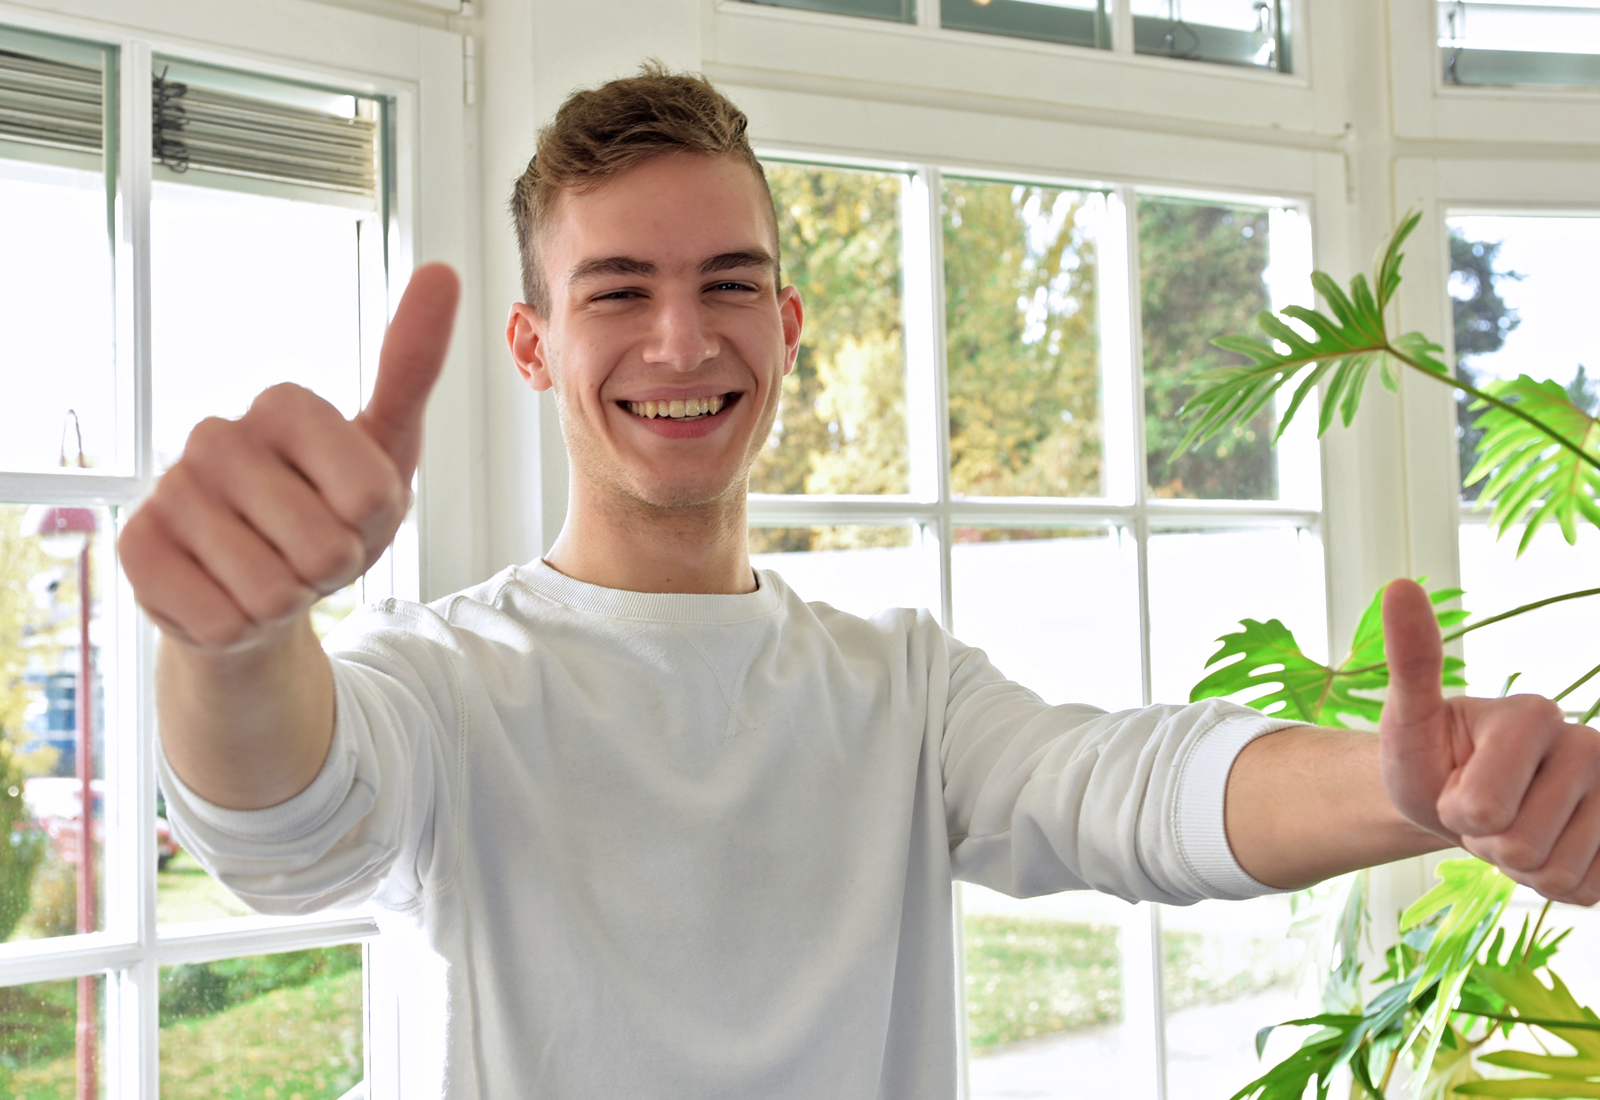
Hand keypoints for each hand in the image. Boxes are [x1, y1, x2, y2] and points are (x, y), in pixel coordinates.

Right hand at [121, 263, 460, 651]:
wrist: (257, 586)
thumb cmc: (328, 513)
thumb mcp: (387, 448)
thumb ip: (412, 366)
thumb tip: (444, 271)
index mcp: (283, 405)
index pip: (373, 497)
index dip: (375, 528)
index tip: (353, 513)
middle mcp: (214, 436)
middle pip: (326, 549)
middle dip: (333, 571)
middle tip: (310, 553)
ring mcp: (168, 491)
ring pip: (273, 590)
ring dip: (286, 600)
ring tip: (272, 572)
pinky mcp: (135, 552)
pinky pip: (222, 620)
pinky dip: (240, 628)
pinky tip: (227, 598)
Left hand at [1379, 578, 1599, 904]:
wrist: (1457, 800)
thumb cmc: (1430, 758)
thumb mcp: (1406, 717)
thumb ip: (1411, 659)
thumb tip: (1397, 585)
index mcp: (1535, 714)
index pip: (1484, 808)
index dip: (1456, 810)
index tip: (1456, 783)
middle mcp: (1592, 745)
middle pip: (1522, 845)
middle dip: (1485, 841)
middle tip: (1480, 812)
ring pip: (1556, 874)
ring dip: (1517, 867)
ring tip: (1508, 828)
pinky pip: (1588, 891)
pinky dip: (1551, 886)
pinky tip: (1544, 850)